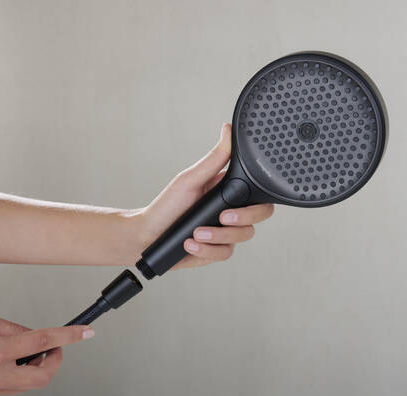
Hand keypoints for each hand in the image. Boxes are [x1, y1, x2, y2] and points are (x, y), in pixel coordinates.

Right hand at [0, 309, 93, 395]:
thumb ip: (9, 327)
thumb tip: (31, 333)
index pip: (41, 343)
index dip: (68, 336)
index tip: (84, 333)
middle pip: (41, 376)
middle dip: (55, 361)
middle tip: (57, 346)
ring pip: (27, 385)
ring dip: (36, 367)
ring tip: (29, 350)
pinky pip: (9, 387)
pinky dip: (17, 372)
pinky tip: (10, 359)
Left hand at [139, 123, 273, 269]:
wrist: (148, 236)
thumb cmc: (167, 206)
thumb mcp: (191, 178)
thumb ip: (215, 158)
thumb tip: (227, 129)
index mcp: (228, 191)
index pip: (257, 194)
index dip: (256, 199)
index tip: (234, 201)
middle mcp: (231, 211)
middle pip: (258, 217)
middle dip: (242, 220)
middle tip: (222, 218)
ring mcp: (226, 232)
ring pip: (242, 236)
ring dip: (218, 237)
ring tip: (196, 233)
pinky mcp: (217, 250)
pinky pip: (225, 253)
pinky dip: (207, 250)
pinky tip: (191, 244)